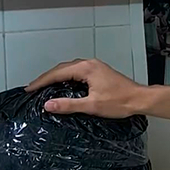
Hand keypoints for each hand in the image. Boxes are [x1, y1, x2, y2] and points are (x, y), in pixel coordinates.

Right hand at [26, 59, 145, 117]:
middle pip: (62, 68)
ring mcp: (95, 66)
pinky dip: (66, 77)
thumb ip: (68, 105)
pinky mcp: (99, 71)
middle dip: (46, 78)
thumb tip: (48, 105)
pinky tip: (63, 85)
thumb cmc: (120, 102)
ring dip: (56, 76)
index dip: (41, 81)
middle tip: (33, 87)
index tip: (30, 89)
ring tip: (44, 86)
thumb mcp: (91, 105)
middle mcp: (89, 64)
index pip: (57, 73)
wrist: (139, 99)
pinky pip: (77, 71)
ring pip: (69, 69)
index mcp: (86, 68)